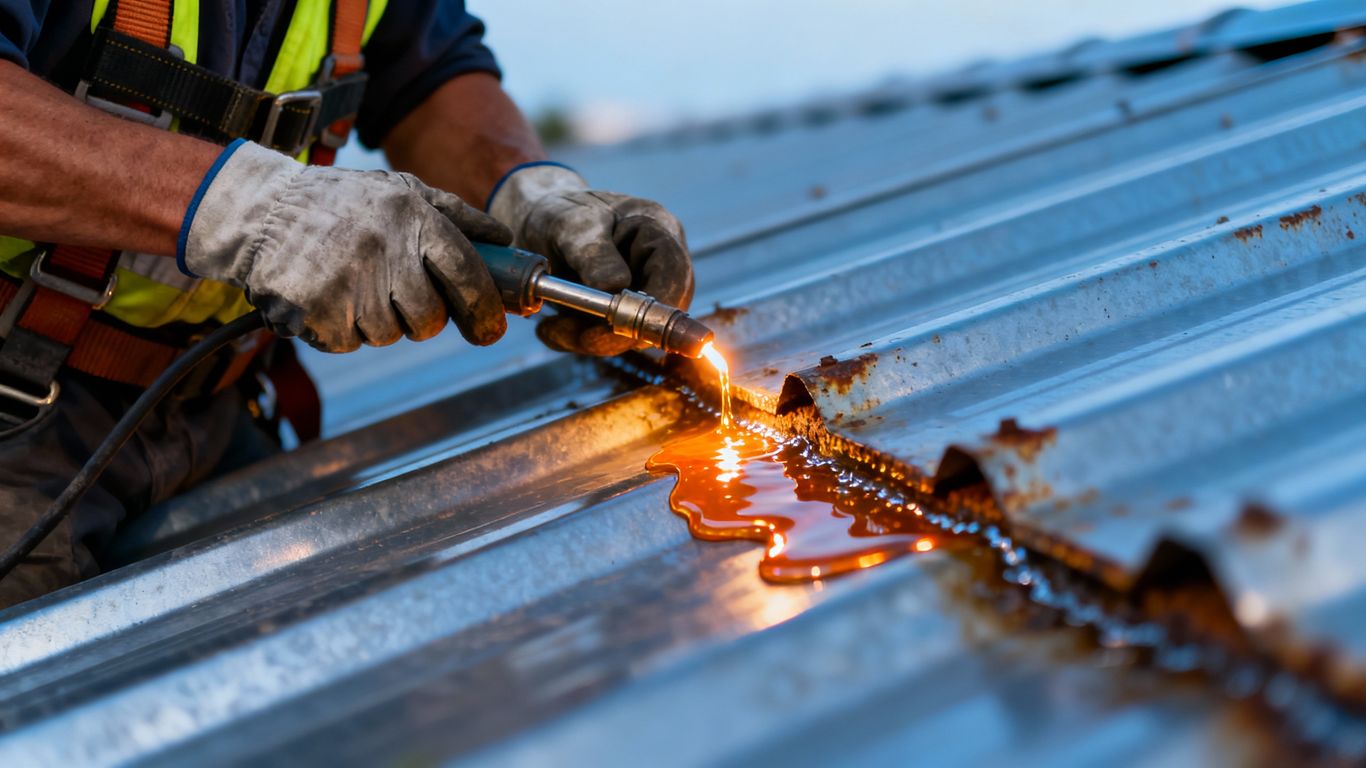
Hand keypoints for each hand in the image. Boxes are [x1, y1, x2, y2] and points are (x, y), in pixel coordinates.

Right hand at [183, 140, 512, 351]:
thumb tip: (505, 240)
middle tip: (402, 300)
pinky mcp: (317, 313)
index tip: (491, 328)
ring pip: (390, 334)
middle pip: (429, 319)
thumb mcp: (401, 190)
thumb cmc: (340, 203)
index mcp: (412, 217)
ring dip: (378, 321)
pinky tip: (329, 295)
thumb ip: (456, 215)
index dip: (485, 308)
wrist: (258, 212)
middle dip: (422, 319)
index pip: (467, 273)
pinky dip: (343, 328)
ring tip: (354, 284)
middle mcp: (384, 248)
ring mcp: (348, 283)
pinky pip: (351, 342)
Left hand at [488, 164, 692, 355]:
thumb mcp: (570, 224)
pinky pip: (610, 338)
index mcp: (658, 230)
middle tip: (578, 338)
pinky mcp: (621, 313)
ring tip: (551, 328)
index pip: (675, 275)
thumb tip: (615, 288)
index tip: (615, 327)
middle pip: (661, 312)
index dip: (655, 309)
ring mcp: (642, 291)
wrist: (536, 224)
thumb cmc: (559, 212)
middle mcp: (658, 265)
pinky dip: (578, 341)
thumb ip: (592, 252)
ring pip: (634, 333)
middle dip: (618, 333)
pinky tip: (551, 329)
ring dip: (592, 340)